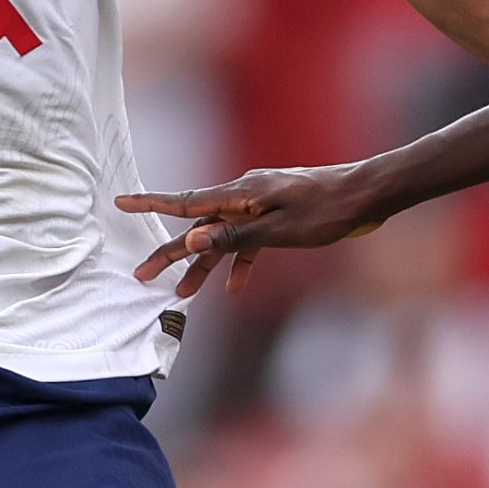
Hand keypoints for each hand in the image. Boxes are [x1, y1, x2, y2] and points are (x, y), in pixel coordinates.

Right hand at [119, 164, 386, 296]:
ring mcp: (262, 205)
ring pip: (223, 237)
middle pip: (199, 226)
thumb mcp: (279, 230)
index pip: (186, 202)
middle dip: (171, 252)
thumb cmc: (327, 211)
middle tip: (143, 275)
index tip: (121, 203)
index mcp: (241, 194)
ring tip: (183, 293)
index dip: (151, 204)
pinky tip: (235, 286)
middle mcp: (245, 196)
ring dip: (205, 265)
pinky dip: (240, 261)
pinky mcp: (278, 216)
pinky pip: (249, 240)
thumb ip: (234, 237)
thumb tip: (191, 240)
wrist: (367, 195)